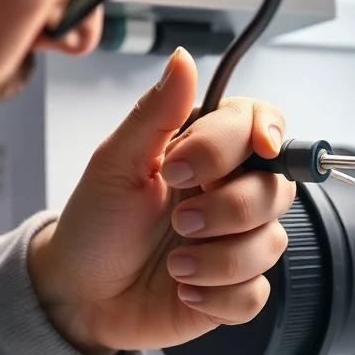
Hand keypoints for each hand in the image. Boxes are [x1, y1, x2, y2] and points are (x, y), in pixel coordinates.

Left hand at [28, 48, 295, 354]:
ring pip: (270, 244)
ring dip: (217, 259)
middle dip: (227, 210)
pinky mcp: (235, 290)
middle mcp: (230, 193)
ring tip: (174, 264)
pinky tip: (184, 291)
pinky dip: (216, 296)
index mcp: (207, 154)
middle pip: (277, 189)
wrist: (78, 295)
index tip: (231, 159)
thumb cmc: (95, 225)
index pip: (262, 126)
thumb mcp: (115, 163)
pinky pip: (256, 294)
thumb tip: (182, 59)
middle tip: (178, 222)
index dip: (258, 138)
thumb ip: (156, 113)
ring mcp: (236, 242)